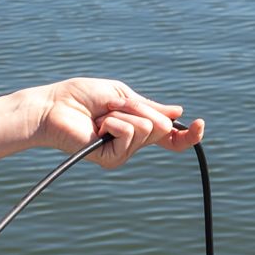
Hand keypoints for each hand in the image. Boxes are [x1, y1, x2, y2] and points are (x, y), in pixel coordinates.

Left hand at [26, 78, 204, 169]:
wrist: (54, 106)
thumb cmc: (81, 97)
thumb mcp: (121, 95)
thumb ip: (149, 106)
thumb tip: (178, 111)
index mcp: (137, 126)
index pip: (169, 137)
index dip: (187, 135)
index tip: (200, 124)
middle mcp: (133, 143)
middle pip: (161, 127)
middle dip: (141, 108)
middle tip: (114, 106)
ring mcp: (123, 153)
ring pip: (147, 129)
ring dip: (125, 113)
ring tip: (102, 115)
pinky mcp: (111, 159)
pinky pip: (129, 134)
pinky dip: (114, 122)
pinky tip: (98, 125)